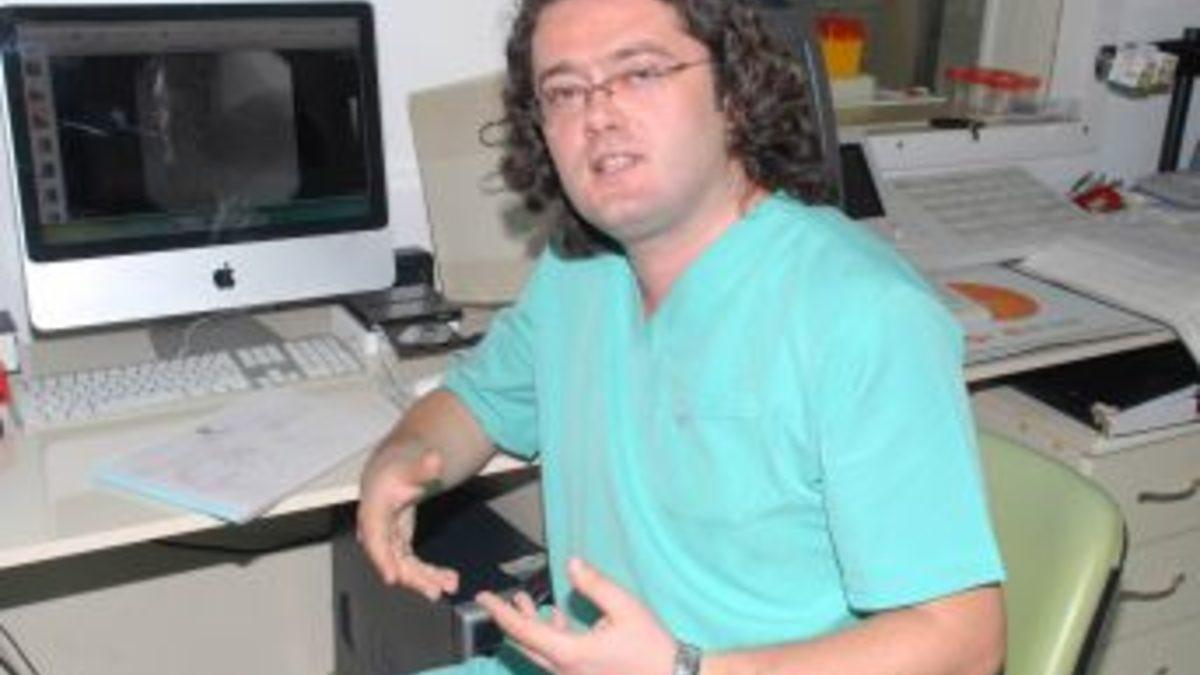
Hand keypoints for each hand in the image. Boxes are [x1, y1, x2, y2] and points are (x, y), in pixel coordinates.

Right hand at [356, 447, 458, 599]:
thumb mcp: (413, 463)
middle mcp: (376, 530)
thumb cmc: (398, 468)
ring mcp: (387, 540)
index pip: (376, 539)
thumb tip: (434, 459)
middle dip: (412, 577)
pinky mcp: (397, 545)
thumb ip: (424, 466)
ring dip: (425, 578)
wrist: (393, 471)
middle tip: (434, 590)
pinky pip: (411, 564)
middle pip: (391, 559)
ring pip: (402, 566)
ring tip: (449, 585)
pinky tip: (446, 578)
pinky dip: (428, 572)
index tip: (392, 578)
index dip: (383, 559)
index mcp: (374, 510)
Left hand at [477, 558, 676, 674]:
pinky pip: (555, 657)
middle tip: (495, 599)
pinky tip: (557, 618)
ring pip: (539, 651)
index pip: (522, 632)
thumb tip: (571, 563)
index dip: (500, 612)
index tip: (484, 597)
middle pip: (525, 644)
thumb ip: (595, 585)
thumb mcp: (625, 608)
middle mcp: (564, 670)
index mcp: (570, 654)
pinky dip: (549, 636)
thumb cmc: (651, 647)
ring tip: (522, 602)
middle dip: (509, 619)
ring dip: (529, 626)